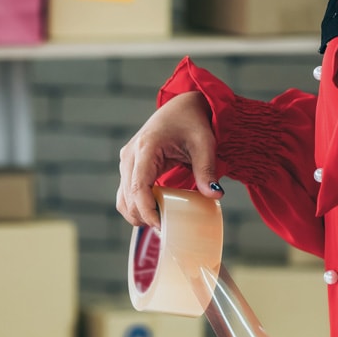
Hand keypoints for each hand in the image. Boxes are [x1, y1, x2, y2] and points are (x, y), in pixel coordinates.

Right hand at [116, 91, 220, 227]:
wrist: (182, 106)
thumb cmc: (193, 121)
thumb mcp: (204, 143)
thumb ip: (207, 170)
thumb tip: (215, 195)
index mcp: (146, 147)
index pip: (138, 188)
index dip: (147, 211)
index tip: (161, 227)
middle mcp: (130, 155)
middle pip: (127, 198)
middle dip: (143, 218)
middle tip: (166, 230)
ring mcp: (127, 161)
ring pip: (122, 199)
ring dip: (137, 215)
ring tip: (160, 223)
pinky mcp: (129, 166)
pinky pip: (126, 194)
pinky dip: (136, 207)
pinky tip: (154, 213)